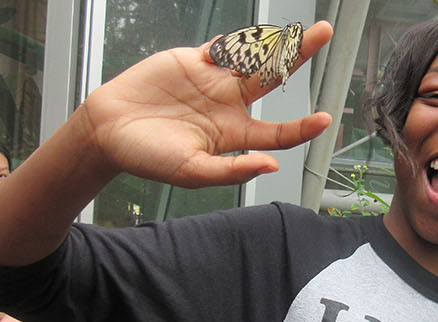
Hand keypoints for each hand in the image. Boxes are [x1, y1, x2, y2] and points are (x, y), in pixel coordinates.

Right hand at [73, 21, 334, 187]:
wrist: (107, 130)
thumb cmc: (148, 156)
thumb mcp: (191, 172)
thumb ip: (231, 171)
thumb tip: (269, 166)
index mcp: (236, 133)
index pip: (279, 131)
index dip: (303, 127)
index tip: (325, 119)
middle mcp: (230, 103)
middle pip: (274, 76)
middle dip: (299, 54)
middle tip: (323, 33)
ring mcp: (213, 80)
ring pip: (251, 55)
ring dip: (272, 40)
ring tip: (294, 28)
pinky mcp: (192, 62)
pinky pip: (221, 46)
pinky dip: (234, 40)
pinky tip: (247, 38)